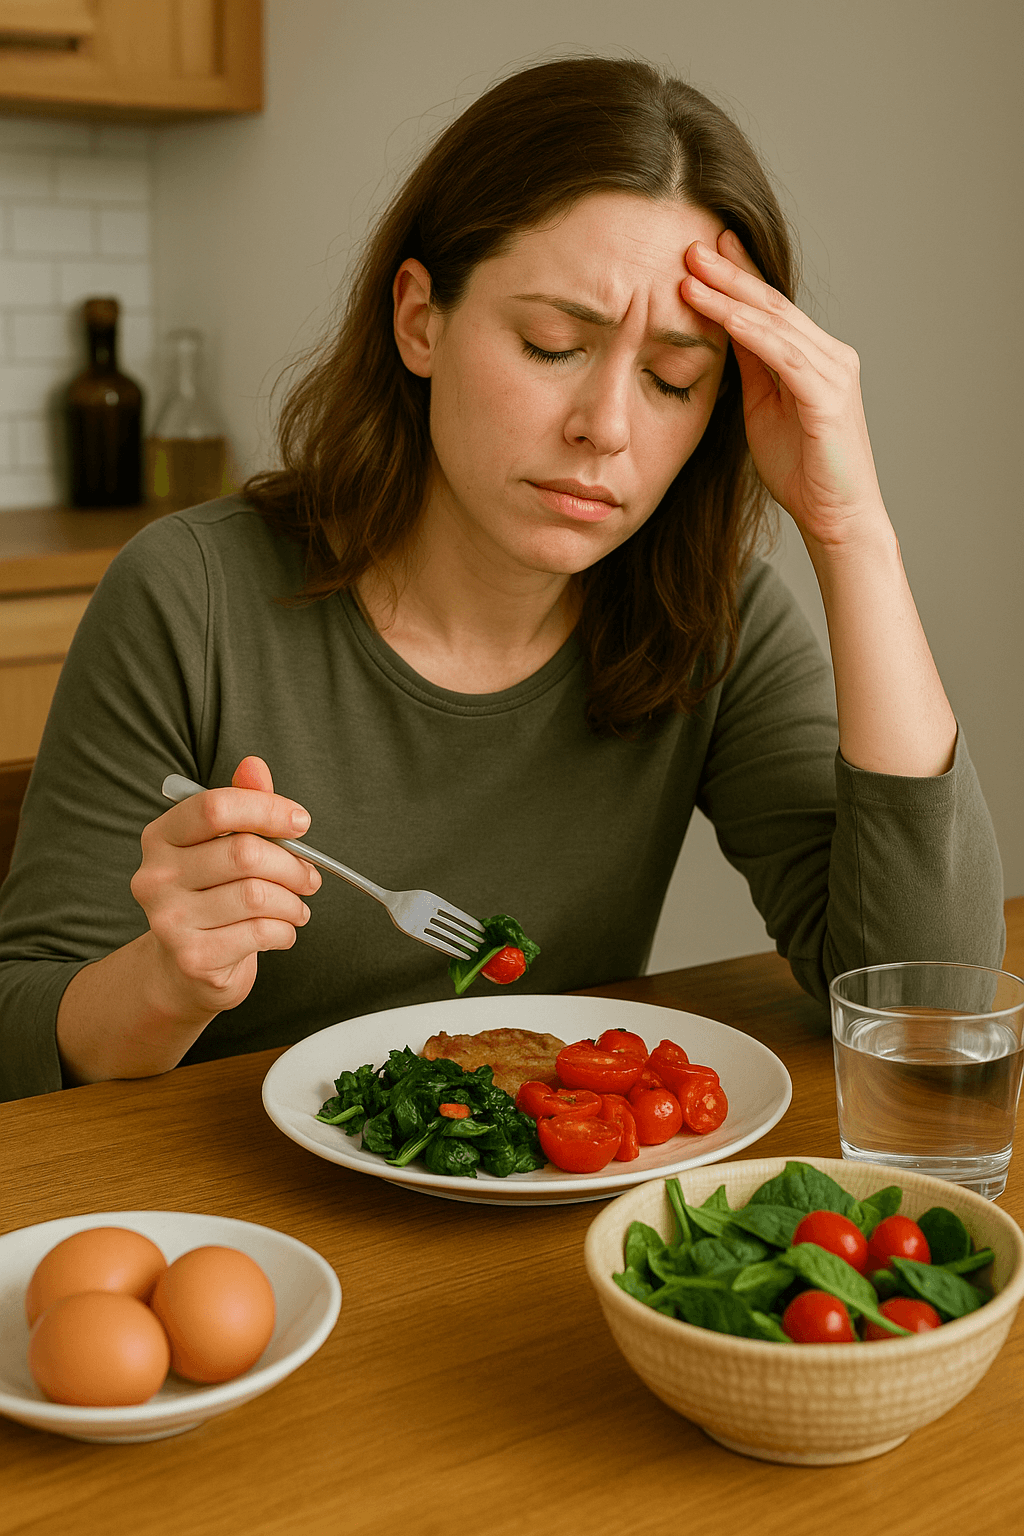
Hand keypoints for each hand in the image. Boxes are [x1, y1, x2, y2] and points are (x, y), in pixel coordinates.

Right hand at [130, 756, 320, 1021]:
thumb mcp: (222, 846)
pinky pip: (260, 932)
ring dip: (293, 901)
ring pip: (257, 895)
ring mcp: (169, 920)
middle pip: (244, 853)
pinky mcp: (193, 956)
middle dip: (292, 864)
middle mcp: (155, 876)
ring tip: (298, 907)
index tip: (300, 822)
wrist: (184, 969)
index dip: (268, 809)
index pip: (216, 808)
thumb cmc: (211, 897)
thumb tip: (254, 765)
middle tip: (310, 877)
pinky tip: (282, 931)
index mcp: (161, 837)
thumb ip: (241, 805)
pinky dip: (285, 930)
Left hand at [681, 230, 886, 548]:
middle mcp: (831, 355)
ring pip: (774, 320)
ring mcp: (833, 371)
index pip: (771, 309)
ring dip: (730, 293)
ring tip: (690, 269)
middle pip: (772, 304)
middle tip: (691, 243)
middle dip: (730, 272)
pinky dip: (747, 329)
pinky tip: (717, 312)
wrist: (835, 519)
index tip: (705, 250)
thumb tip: (724, 334)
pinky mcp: (828, 395)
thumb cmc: (801, 472)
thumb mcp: (763, 410)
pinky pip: (781, 353)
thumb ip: (751, 370)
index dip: (738, 276)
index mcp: (815, 359)